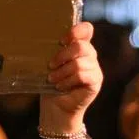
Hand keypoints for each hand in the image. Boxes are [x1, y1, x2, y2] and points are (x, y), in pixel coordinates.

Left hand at [38, 22, 102, 138]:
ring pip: (80, 62)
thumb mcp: (51, 64)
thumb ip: (54, 50)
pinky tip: (60, 86)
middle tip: (50, 66)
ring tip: (52, 79)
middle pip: (81, 46)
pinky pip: (82, 75)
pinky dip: (68, 80)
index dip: (76, 30)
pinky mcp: (96, 82)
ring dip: (62, 72)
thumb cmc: (51, 84)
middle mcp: (90, 56)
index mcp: (80, 47)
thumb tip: (43, 39)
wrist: (56, 109)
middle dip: (62, 55)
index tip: (61, 40)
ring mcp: (95, 69)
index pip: (86, 29)